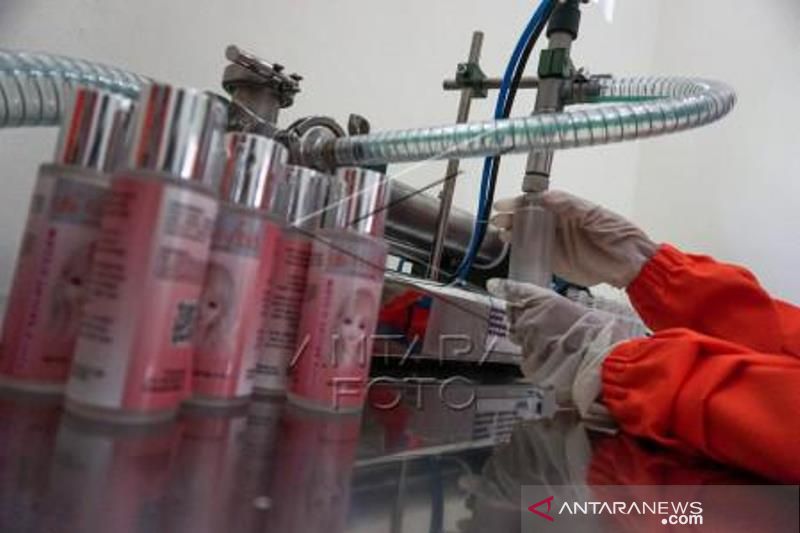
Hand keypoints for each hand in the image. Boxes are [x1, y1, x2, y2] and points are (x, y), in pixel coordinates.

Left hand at [488, 278, 638, 420]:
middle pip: (516, 320)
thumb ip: (554, 312)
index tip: (494, 285)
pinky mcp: (529, 360)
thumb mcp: (579, 311)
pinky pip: (527, 360)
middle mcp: (532, 317)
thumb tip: (547, 317)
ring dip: (533, 346)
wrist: (603, 359)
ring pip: (521, 341)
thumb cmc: (599, 336)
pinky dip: (537, 363)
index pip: (518, 291)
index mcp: (546, 300)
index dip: (505, 289)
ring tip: (558, 352)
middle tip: (548, 335)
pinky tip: (555, 364)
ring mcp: (528, 339)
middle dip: (526, 326)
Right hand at [491, 191, 657, 287]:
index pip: (538, 202)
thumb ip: (570, 206)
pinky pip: (534, 253)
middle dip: (511, 217)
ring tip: (500, 231)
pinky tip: (511, 246)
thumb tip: (545, 196)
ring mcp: (555, 243)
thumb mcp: (596, 216)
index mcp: (567, 209)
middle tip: (497, 219)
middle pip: (529, 217)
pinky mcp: (555, 261)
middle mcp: (558, 224)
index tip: (505, 204)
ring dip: (513, 231)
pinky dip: (521, 249)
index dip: (521, 202)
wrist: (630, 264)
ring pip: (528, 234)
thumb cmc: (617, 234)